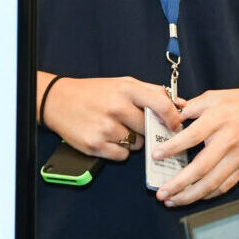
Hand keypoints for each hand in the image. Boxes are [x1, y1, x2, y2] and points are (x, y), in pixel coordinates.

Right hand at [40, 74, 181, 160]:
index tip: (175, 126)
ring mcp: (105, 128)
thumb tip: (181, 104)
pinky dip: (119, 150)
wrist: (58, 101)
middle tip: (135, 123)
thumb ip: (152, 93)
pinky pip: (122, 155)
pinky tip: (108, 137)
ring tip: (117, 128)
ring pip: (137, 144)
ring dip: (133, 140)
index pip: (161, 105)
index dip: (173, 118)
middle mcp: (116, 108)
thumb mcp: (123, 84)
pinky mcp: (95, 145)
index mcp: (126, 89)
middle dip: (147, 129)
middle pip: (149, 128)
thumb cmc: (94, 92)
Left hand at [150, 86, 238, 206]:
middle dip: (178, 184)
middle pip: (201, 168)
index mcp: (219, 119)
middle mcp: (228, 141)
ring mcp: (238, 157)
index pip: (192, 136)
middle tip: (161, 193)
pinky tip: (192, 197)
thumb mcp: (216, 96)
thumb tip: (171, 116)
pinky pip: (224, 186)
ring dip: (190, 196)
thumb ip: (192, 106)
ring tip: (171, 200)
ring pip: (212, 184)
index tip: (156, 155)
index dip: (173, 148)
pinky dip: (207, 195)